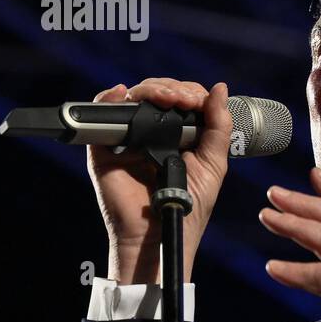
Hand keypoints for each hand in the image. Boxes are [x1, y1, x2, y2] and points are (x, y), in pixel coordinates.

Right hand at [87, 79, 232, 282]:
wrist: (164, 233)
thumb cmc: (189, 206)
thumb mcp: (213, 163)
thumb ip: (218, 127)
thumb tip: (219, 89)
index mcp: (178, 135)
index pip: (181, 98)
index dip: (190, 92)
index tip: (199, 101)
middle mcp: (151, 133)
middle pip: (156, 92)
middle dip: (173, 88)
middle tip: (184, 101)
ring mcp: (128, 139)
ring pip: (132, 97)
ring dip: (151, 89)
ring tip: (168, 98)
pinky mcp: (105, 149)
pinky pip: (101, 116)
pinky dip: (109, 98)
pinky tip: (124, 94)